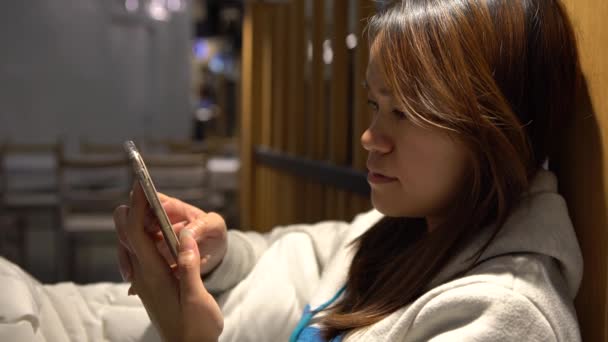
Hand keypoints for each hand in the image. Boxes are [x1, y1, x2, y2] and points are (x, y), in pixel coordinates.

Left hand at [113, 183, 222, 341]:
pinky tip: (159, 233)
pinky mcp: (148, 282)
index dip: (137, 206)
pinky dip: (144, 234)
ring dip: (139, 220)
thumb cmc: (196, 327)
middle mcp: (142, 274)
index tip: (141, 184)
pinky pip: (138, 251)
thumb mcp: (198, 299)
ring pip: (130, 241)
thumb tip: (184, 236)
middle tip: (148, 191)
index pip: (135, 232)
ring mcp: (143, 278)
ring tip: (155, 206)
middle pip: (126, 232)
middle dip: (134, 208)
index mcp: (153, 274)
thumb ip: (190, 267)